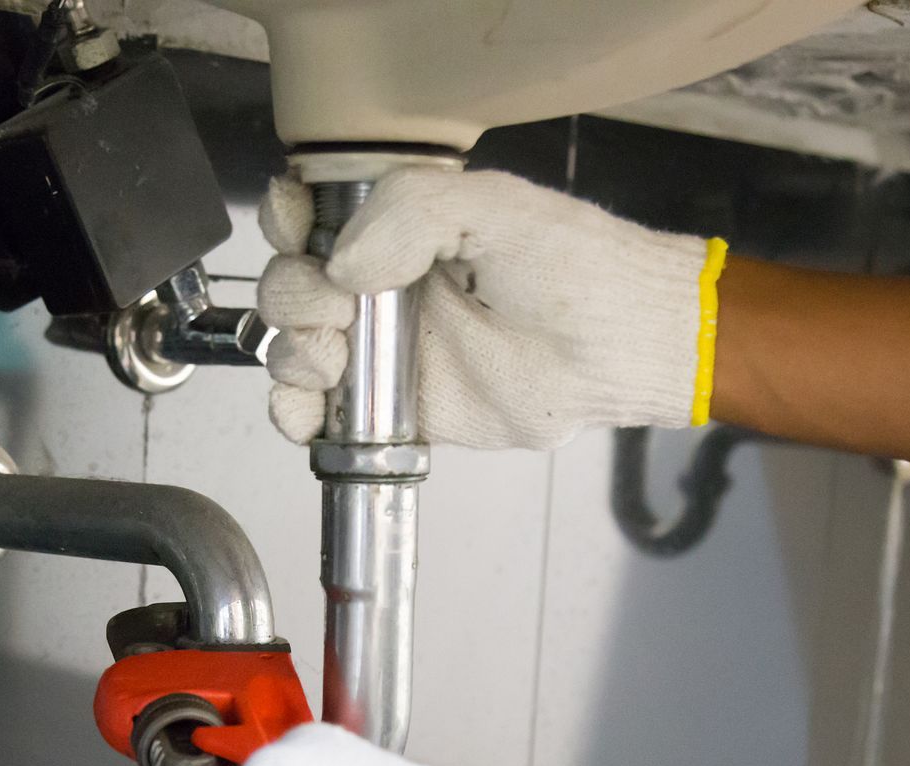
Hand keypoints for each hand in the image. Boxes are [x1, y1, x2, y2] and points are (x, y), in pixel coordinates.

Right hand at [256, 168, 723, 449]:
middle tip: (341, 307)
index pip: (310, 213)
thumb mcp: (495, 207)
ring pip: (291, 347)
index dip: (288, 220)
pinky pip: (319, 414)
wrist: (620, 349)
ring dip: (291, 351)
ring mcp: (385, 349)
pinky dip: (295, 413)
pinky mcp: (397, 409)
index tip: (302, 232)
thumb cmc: (577, 270)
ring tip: (335, 356)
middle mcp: (384, 284)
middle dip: (293, 294)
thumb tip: (343, 265)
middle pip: (290, 283)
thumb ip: (411, 210)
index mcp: (401, 226)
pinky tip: (311, 409)